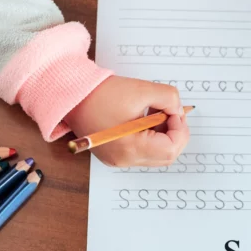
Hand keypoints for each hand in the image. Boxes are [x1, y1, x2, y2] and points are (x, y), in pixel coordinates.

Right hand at [64, 76, 189, 166]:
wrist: (71, 94)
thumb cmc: (101, 93)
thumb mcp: (142, 90)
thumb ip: (169, 99)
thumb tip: (179, 110)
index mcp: (129, 148)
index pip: (170, 148)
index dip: (179, 129)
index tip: (175, 111)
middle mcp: (123, 160)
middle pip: (166, 156)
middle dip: (175, 133)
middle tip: (171, 112)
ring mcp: (118, 160)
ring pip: (157, 154)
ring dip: (164, 134)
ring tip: (156, 112)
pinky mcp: (115, 154)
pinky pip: (143, 151)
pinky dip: (152, 137)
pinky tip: (146, 117)